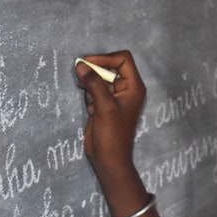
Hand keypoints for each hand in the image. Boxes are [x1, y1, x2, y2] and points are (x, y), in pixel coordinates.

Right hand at [75, 50, 144, 177]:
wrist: (109, 158)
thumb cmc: (113, 134)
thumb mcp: (104, 106)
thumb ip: (94, 84)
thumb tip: (81, 65)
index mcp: (134, 86)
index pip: (123, 59)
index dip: (106, 58)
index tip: (88, 63)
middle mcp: (127, 88)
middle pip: (109, 66)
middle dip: (95, 72)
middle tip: (82, 80)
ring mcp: (115, 96)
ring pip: (99, 78)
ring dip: (90, 86)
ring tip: (91, 102)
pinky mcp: (104, 103)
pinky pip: (94, 90)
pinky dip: (89, 96)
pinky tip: (91, 110)